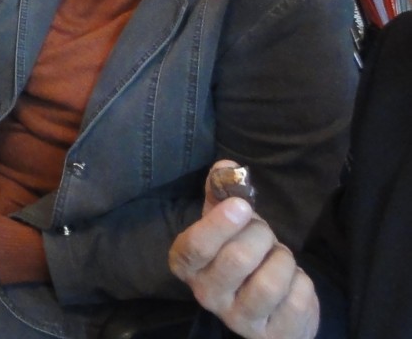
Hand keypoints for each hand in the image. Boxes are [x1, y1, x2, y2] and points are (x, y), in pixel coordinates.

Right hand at [168, 160, 319, 338]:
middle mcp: (206, 295)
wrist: (268, 308)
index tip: (241, 206)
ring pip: (269, 283)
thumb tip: (228, 166)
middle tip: (264, 233)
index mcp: (186, 265)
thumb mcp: (225, 224)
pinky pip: (297, 300)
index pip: (194, 247)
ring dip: (283, 259)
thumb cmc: (242, 257)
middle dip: (261, 236)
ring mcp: (239, 320)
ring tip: (279, 258)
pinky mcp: (273, 335)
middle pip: (237, 260)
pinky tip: (292, 282)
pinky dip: (302, 282)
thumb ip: (221, 192)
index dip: (218, 225)